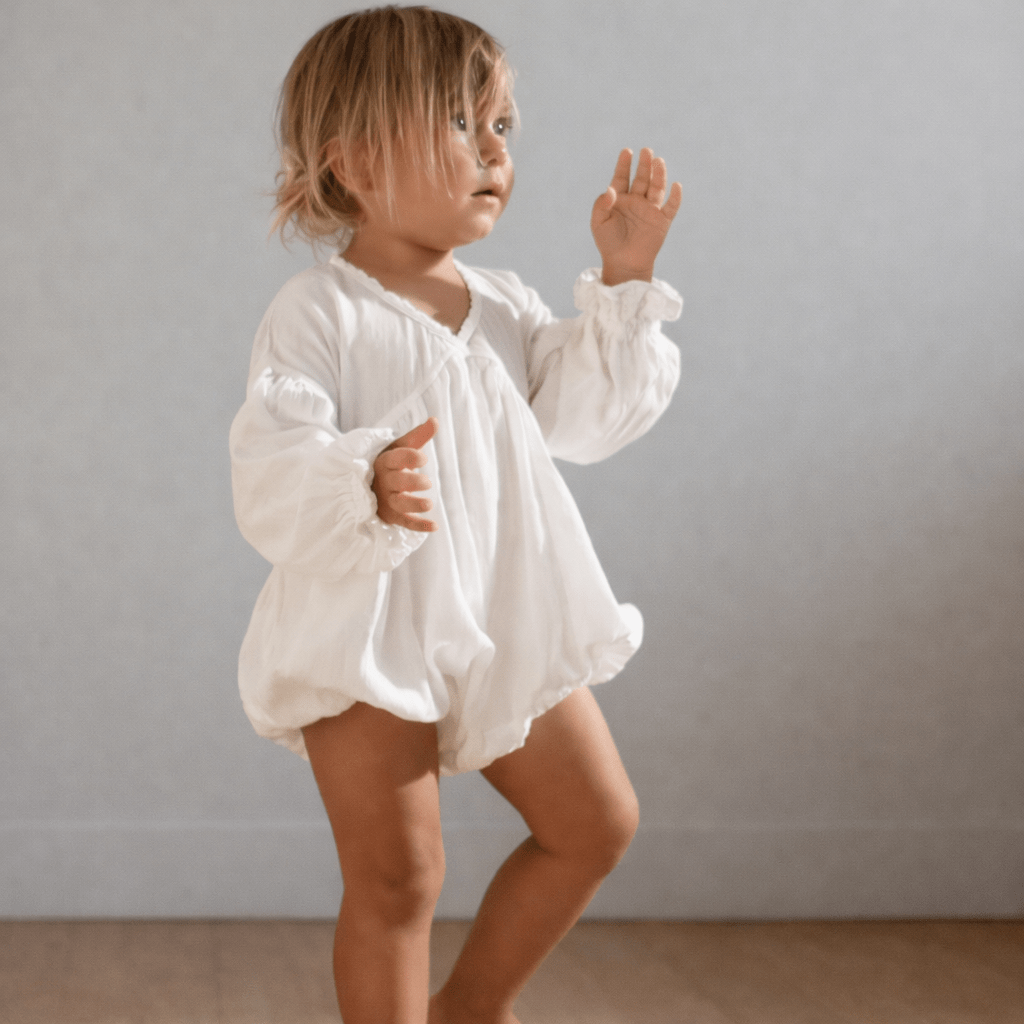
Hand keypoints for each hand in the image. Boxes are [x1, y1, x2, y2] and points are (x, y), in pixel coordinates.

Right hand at [371, 418, 437, 532]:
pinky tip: (435, 526)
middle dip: (411, 482)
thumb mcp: (400, 447)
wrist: (369, 486)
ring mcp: (387, 500)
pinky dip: (419, 526)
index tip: (423, 458)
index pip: (395, 459)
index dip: (409, 457)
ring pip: (399, 504)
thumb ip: (418, 436)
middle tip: (427, 482)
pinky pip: (405, 522)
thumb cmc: (390, 463)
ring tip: (429, 504)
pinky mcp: (392, 516)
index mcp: (385, 462)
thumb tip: (435, 420)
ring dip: (413, 505)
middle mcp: (385, 482)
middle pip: (396, 482)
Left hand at [591, 147, 681, 285]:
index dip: (624, 165)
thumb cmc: (608, 244)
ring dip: (658, 175)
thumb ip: (601, 205)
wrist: (623, 264)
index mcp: (620, 199)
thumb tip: (610, 189)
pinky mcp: (661, 221)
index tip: (626, 152)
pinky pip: (671, 207)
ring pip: (656, 188)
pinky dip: (675, 197)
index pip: (622, 177)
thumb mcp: (598, 223)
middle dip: (644, 165)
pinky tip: (676, 186)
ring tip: (658, 161)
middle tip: (646, 151)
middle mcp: (636, 201)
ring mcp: (650, 210)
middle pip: (642, 179)